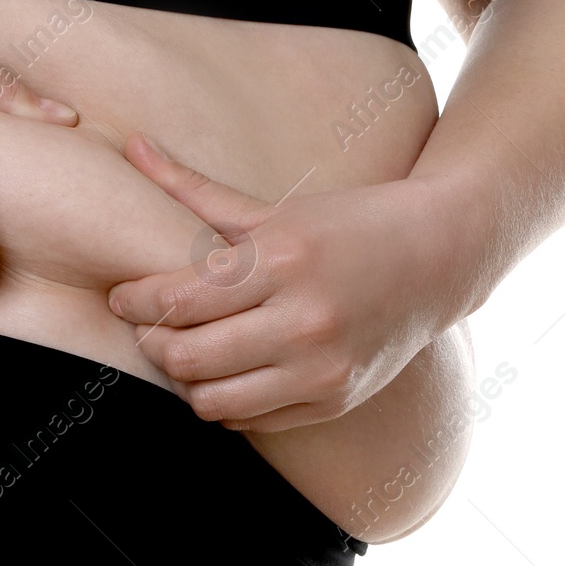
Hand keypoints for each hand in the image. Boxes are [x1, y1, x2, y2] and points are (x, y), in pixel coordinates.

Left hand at [105, 132, 454, 431]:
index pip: (178, 299)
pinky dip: (225, 400)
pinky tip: (228, 372)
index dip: (135, 302)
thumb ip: (194, 191)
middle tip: (149, 328)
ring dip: (185, 380)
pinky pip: (247, 419)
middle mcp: (304, 320)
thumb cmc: (347, 226)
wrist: (441, 258)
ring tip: (187, 353)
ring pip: (211, 401)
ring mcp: (322, 368)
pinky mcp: (332, 400)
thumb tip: (132, 147)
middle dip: (152, 344)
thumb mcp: (274, 209)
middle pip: (186, 357)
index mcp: (284, 261)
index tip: (123, 297)